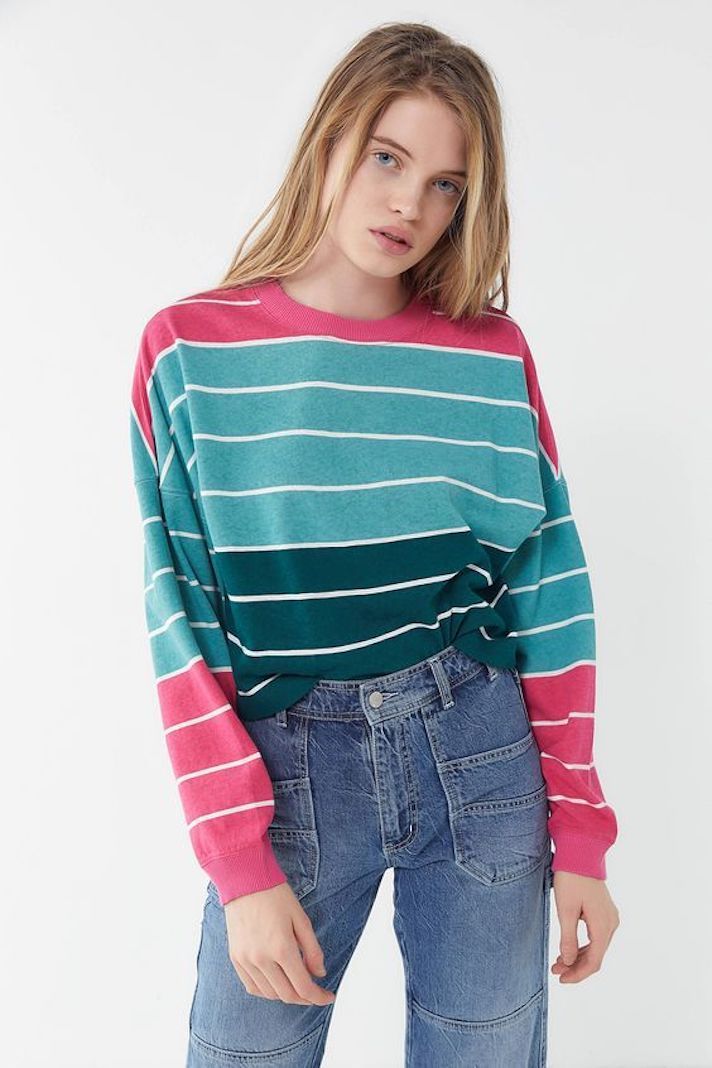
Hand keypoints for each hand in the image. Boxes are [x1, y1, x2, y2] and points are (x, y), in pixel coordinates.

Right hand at [224, 881, 335, 1005]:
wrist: (244, 880)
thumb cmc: (274, 895)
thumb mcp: (301, 919)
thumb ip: (312, 949)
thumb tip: (319, 974)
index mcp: (281, 948)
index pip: (303, 987)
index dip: (318, 996)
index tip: (328, 996)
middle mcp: (262, 959)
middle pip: (287, 995)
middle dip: (305, 998)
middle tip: (316, 991)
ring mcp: (246, 960)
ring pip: (269, 994)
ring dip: (286, 995)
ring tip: (298, 986)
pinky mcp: (236, 958)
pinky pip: (252, 987)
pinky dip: (267, 991)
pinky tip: (277, 984)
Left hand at [550, 871, 619, 983]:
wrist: (581, 853)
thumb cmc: (571, 879)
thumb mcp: (566, 910)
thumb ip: (568, 938)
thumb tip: (568, 962)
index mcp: (603, 925)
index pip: (594, 962)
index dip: (578, 975)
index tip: (561, 979)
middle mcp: (611, 924)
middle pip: (596, 956)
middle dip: (576, 967)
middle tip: (555, 971)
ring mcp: (610, 917)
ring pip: (596, 947)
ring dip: (578, 957)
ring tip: (558, 962)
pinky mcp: (605, 912)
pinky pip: (596, 936)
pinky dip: (583, 945)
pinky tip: (569, 948)